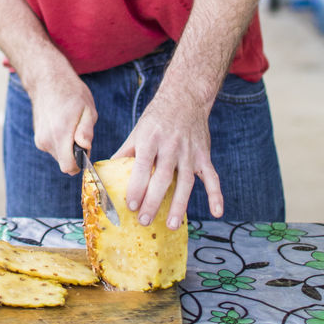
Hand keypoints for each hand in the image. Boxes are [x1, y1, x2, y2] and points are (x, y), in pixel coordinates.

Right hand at [26, 68, 96, 175]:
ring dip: (68, 148)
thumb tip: (86, 148)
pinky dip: (60, 143)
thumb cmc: (71, 93)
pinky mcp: (38, 138)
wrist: (47, 81)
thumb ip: (86, 131)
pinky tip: (62, 125)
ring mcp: (40, 140)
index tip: (86, 149)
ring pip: (59, 156)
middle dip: (75, 154)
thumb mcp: (87, 108)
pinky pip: (53, 149)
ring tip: (71, 126)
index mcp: (60, 134)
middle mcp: (46, 140)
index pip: (69, 167)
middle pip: (65, 162)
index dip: (81, 163)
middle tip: (80, 132)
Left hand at [115, 86, 222, 228]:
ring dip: (179, 205)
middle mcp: (171, 146)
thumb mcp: (138, 131)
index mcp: (150, 139)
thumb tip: (106, 173)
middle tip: (145, 221)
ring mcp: (190, 152)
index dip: (136, 186)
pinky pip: (212, 177)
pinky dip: (216, 194)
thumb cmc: (156, 118)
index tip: (131, 205)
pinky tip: (217, 212)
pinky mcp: (204, 155)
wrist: (185, 97)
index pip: (142, 166)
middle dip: (153, 201)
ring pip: (185, 181)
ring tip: (172, 225)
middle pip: (162, 177)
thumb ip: (125, 153)